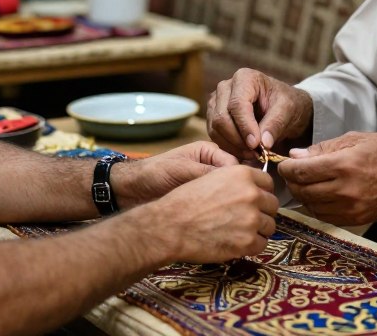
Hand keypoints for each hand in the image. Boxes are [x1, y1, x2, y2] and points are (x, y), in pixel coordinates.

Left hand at [116, 142, 237, 208]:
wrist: (132, 189)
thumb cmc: (155, 172)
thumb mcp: (181, 169)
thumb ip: (205, 172)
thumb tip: (230, 178)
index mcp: (210, 153)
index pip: (235, 165)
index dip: (241, 179)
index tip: (244, 193)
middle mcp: (212, 168)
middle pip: (236, 181)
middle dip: (239, 193)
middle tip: (241, 208)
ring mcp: (208, 186)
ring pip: (229, 195)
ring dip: (231, 205)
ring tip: (233, 217)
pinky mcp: (202, 202)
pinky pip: (219, 206)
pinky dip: (222, 213)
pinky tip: (226, 223)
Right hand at [156, 165, 278, 262]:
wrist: (170, 226)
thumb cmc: (185, 201)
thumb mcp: (211, 178)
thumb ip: (235, 181)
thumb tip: (253, 189)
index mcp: (242, 174)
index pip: (268, 183)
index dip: (261, 193)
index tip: (254, 200)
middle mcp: (251, 194)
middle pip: (272, 205)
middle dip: (262, 212)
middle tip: (245, 219)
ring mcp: (251, 219)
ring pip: (269, 225)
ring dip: (258, 230)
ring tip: (238, 232)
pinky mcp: (247, 242)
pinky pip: (262, 244)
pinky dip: (251, 246)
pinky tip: (236, 243)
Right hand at [206, 67, 313, 159]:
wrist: (282, 108)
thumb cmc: (286, 104)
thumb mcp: (288, 110)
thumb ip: (275, 124)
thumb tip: (264, 143)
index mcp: (244, 78)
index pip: (237, 104)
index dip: (245, 127)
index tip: (256, 145)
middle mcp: (225, 87)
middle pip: (221, 118)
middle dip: (238, 140)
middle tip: (256, 153)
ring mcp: (216, 102)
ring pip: (215, 129)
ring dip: (233, 146)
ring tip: (253, 154)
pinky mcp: (213, 116)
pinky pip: (214, 135)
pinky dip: (228, 147)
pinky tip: (245, 153)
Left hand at [277, 132, 376, 226]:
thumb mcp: (355, 139)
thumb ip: (323, 148)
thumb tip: (296, 156)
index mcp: (344, 165)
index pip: (301, 171)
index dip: (286, 168)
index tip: (284, 163)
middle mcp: (345, 189)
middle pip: (302, 190)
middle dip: (291, 181)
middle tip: (291, 173)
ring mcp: (351, 208)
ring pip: (311, 206)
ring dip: (302, 195)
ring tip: (304, 183)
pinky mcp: (356, 220)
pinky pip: (325, 215)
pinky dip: (316, 206)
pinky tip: (319, 194)